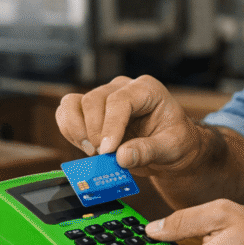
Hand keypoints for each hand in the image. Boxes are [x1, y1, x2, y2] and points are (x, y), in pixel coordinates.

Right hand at [54, 75, 202, 175]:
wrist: (171, 148)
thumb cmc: (175, 141)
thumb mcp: (171, 148)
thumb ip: (148, 151)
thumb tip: (122, 157)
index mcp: (147, 90)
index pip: (120, 100)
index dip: (111, 125)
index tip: (107, 150)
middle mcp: (123, 88)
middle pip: (94, 100)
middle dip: (94, 131)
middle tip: (103, 155)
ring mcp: (105, 97)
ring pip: (74, 103)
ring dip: (77, 130)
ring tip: (92, 151)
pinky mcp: (92, 111)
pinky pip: (68, 112)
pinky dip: (69, 130)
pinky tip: (85, 146)